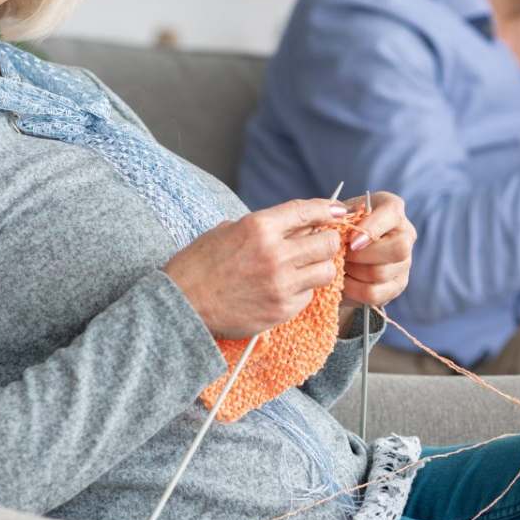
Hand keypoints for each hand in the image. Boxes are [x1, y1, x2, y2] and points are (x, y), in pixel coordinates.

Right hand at [164, 199, 347, 338]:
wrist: (181, 306)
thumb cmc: (199, 266)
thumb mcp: (226, 230)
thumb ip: (262, 227)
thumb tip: (293, 225)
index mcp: (259, 227)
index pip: (308, 211)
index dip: (328, 209)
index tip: (338, 211)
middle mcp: (275, 253)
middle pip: (328, 243)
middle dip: (327, 241)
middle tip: (319, 245)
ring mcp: (281, 284)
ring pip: (326, 271)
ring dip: (319, 267)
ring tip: (304, 269)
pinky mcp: (282, 309)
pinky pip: (309, 295)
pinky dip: (303, 291)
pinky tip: (285, 289)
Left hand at [337, 191, 414, 310]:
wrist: (340, 250)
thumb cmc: (338, 227)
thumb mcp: (336, 214)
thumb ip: (337, 215)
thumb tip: (337, 224)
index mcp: (392, 208)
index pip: (391, 214)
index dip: (371, 229)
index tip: (350, 241)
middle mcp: (406, 233)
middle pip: (398, 248)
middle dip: (363, 255)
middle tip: (343, 255)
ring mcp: (405, 261)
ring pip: (382, 272)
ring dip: (354, 272)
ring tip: (340, 266)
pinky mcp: (397, 285)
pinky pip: (375, 293)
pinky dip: (354, 289)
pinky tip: (345, 281)